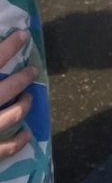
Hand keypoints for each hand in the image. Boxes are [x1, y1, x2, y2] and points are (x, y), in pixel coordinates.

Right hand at [0, 32, 35, 158]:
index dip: (8, 47)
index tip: (23, 35)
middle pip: (7, 89)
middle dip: (23, 77)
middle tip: (33, 70)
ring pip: (13, 115)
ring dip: (25, 104)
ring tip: (29, 97)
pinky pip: (9, 148)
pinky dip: (20, 140)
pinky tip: (26, 133)